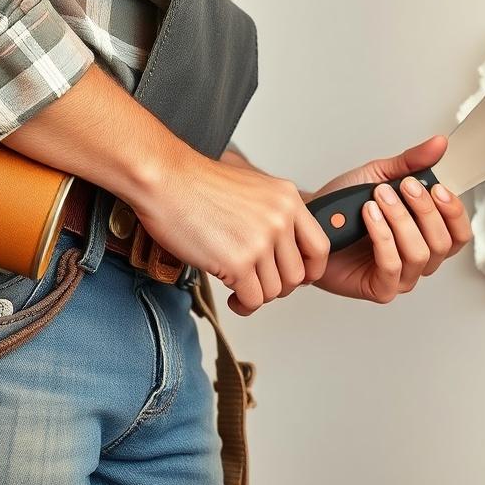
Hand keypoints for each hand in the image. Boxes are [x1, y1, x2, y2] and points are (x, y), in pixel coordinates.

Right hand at [132, 150, 330, 315]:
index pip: (320, 247)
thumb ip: (273, 212)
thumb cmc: (197, 184)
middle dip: (278, 286)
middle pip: (297, 275)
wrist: (164, 179)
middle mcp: (280, 219)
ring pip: (275, 290)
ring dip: (257, 296)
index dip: (310, 269)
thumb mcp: (252, 187)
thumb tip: (283, 247)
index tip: (295, 277)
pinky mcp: (238, 262)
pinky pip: (253, 299)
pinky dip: (244, 305)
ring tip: (240, 290)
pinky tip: (232, 298)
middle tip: (258, 283)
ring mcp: (260, 241)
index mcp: (288, 199)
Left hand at [309, 136, 472, 301]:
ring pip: (420, 254)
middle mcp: (419, 259)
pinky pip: (393, 266)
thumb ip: (412, 163)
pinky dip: (383, 237)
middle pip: (443, 243)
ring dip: (400, 221)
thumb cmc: (345, 206)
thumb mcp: (380, 175)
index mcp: (427, 235)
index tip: (435, 187)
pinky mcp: (381, 289)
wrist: (310, 221)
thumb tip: (439, 144)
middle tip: (401, 187)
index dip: (453, 211)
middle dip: (423, 210)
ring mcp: (402, 278)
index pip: (460, 233)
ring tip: (378, 198)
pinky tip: (369, 216)